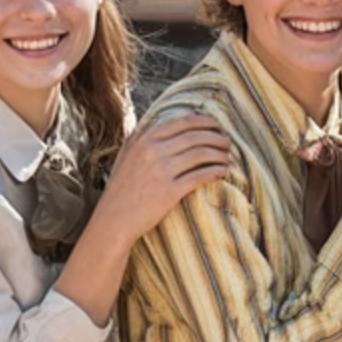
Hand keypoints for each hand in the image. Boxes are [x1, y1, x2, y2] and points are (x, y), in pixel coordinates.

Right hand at [94, 113, 232, 241]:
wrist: (113, 220)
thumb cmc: (121, 190)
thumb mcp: (125, 156)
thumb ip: (138, 138)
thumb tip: (150, 122)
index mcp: (144, 139)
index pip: (182, 122)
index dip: (204, 122)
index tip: (216, 125)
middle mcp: (152, 151)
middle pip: (195, 136)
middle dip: (216, 137)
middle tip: (227, 142)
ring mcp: (161, 170)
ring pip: (200, 154)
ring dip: (219, 153)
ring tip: (228, 157)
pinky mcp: (169, 191)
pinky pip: (199, 176)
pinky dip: (215, 171)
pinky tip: (223, 172)